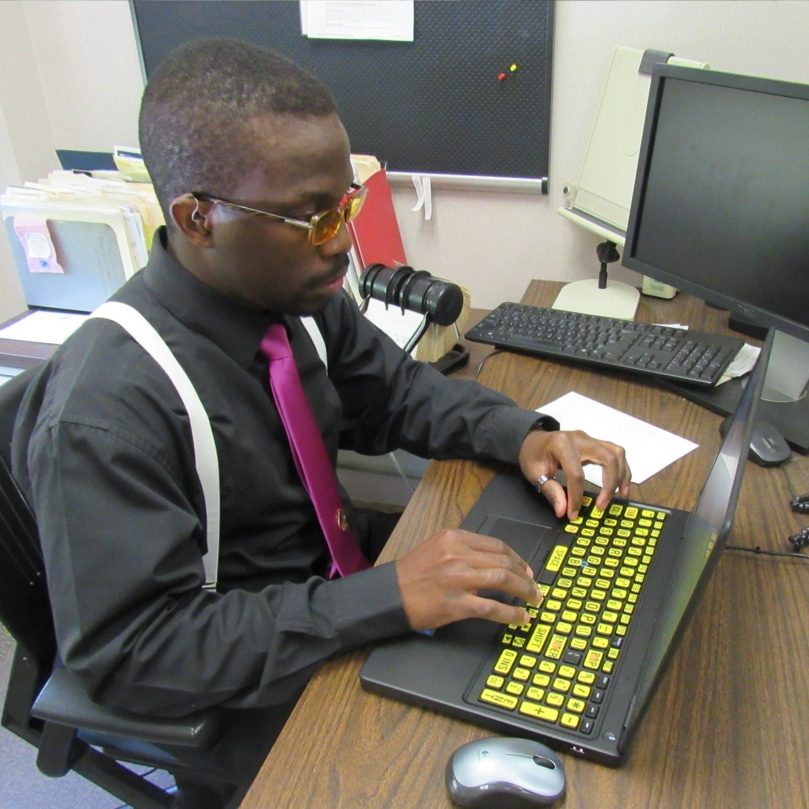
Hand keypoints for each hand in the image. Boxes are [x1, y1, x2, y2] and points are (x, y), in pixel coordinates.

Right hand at [395, 528, 541, 630]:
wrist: (389, 595)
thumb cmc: (411, 574)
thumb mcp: (436, 549)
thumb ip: (463, 550)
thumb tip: (493, 563)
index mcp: (454, 538)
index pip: (496, 545)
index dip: (516, 558)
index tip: (526, 569)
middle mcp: (458, 554)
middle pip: (503, 561)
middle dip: (524, 575)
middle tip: (534, 587)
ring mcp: (458, 579)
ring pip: (502, 580)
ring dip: (523, 591)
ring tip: (533, 600)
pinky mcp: (456, 603)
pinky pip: (492, 607)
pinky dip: (511, 613)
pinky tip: (521, 617)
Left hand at [519, 429, 630, 519]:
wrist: (533, 440)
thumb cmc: (533, 455)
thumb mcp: (535, 473)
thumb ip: (551, 491)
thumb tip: (563, 510)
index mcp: (562, 444)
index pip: (576, 473)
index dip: (576, 496)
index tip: (573, 513)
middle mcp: (580, 438)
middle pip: (607, 458)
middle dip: (609, 484)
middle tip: (602, 505)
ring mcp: (590, 439)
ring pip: (616, 453)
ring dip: (622, 475)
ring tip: (620, 495)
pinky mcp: (595, 443)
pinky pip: (616, 453)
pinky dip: (622, 469)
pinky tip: (621, 485)